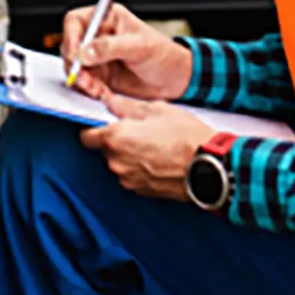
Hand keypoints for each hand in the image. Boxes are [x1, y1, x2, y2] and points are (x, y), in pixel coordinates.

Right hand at [60, 1, 191, 101]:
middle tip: (84, 77)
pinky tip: (102, 93)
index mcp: (108, 19)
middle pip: (70, 46)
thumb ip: (110, 47)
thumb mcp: (138, 46)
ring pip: (75, 68)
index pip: (76, 21)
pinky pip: (84, 83)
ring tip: (96, 89)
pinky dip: (89, 90)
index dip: (71, 36)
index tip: (75, 54)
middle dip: (74, 64)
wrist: (175, 79)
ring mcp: (97, 58)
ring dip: (82, 80)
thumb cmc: (163, 54)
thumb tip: (84, 51)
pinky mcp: (100, 76)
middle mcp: (98, 37)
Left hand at [81, 93, 217, 200]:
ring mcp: (129, 179)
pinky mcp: (142, 191)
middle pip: (105, 150)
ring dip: (131, 156)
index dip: (94, 129)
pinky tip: (160, 160)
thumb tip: (114, 104)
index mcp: (116, 138)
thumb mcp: (158, 110)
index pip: (87, 137)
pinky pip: (134, 176)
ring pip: (121, 163)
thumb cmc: (186, 137)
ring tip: (155, 146)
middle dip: (118, 141)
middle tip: (140, 131)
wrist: (208, 166)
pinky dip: (142, 169)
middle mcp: (117, 161)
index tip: (105, 125)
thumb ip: (128, 107)